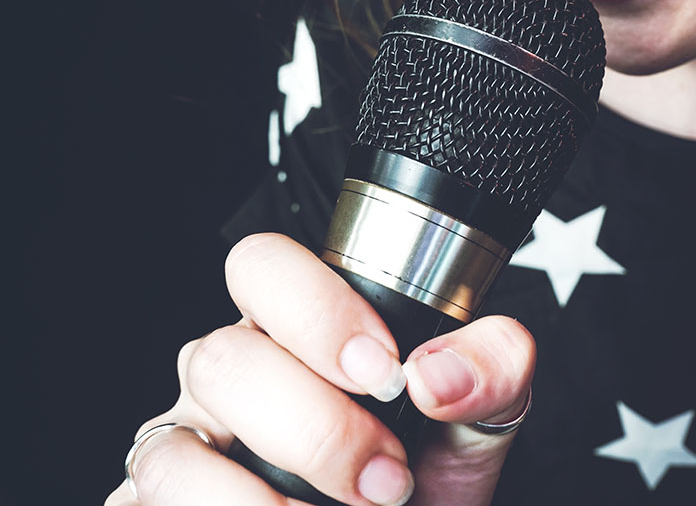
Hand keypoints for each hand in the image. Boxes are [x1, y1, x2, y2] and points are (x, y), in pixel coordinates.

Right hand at [105, 233, 534, 505]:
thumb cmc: (430, 466)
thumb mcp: (481, 414)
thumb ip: (492, 367)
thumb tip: (436, 373)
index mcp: (299, 327)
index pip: (262, 266)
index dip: (317, 311)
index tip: (385, 372)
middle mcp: (233, 373)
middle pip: (223, 358)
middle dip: (316, 428)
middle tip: (388, 475)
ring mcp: (189, 442)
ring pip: (175, 450)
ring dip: (265, 493)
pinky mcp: (161, 501)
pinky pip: (152, 500)